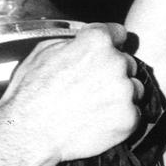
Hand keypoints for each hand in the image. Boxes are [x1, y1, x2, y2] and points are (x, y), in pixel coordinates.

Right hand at [0, 23, 141, 164]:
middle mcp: (116, 62)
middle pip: (126, 62)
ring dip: (119, 94)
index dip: (109, 42)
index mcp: (96, 41)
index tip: (104, 51)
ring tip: (94, 105)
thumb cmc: (32, 93)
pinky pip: (133, 113)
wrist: (31, 133)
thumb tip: (81, 43)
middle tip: (91, 85)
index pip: (117, 32)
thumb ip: (72, 42)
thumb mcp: (43, 52)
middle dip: (112, 71)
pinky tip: (98, 120)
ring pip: (133, 88)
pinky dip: (119, 117)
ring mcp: (125, 91)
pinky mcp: (129, 117)